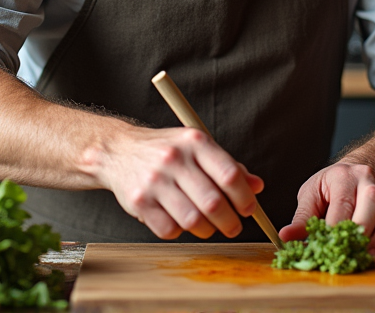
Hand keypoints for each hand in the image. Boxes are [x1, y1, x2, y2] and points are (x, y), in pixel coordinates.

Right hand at [95, 126, 264, 239]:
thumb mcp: (196, 148)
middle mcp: (174, 159)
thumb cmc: (164, 150)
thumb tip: (256, 186)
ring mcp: (154, 181)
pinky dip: (180, 232)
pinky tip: (180, 222)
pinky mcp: (139, 202)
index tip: (249, 209)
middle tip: (234, 227)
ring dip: (207, 230)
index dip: (245, 198)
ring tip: (208, 227)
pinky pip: (169, 230)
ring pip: (193, 221)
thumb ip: (227, 166)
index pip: (229, 175)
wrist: (117, 151)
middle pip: (213, 203)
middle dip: (230, 222)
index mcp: (194, 142)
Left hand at [280, 162, 374, 261]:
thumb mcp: (312, 194)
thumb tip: (286, 237)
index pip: (342, 202)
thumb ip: (302, 218)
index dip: (335, 227)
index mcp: (343, 176)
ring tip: (371, 257)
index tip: (327, 247)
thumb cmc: (334, 185)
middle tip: (353, 254)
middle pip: (373, 202)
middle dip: (363, 231)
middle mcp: (371, 181)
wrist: (364, 167)